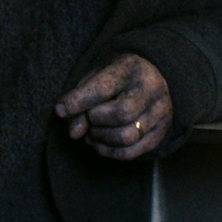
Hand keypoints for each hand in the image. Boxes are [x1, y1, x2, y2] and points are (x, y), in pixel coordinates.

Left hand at [55, 53, 171, 159]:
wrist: (147, 82)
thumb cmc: (114, 80)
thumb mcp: (94, 79)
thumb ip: (80, 102)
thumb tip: (74, 134)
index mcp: (131, 67)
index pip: (103, 88)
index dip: (78, 102)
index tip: (61, 110)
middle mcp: (152, 89)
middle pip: (120, 114)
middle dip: (95, 120)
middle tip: (89, 117)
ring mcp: (161, 112)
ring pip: (126, 137)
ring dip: (101, 138)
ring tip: (94, 130)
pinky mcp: (160, 134)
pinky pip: (130, 153)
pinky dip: (108, 151)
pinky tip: (101, 141)